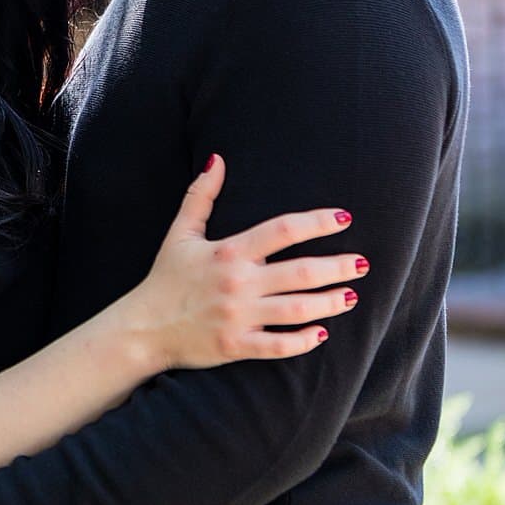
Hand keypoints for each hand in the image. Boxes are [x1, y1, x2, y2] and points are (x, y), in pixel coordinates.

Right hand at [122, 154, 371, 369]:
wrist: (142, 328)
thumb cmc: (165, 279)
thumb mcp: (180, 234)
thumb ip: (201, 196)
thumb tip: (217, 159)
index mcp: (227, 252)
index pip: (281, 230)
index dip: (316, 222)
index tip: (343, 217)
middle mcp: (237, 282)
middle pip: (300, 272)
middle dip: (337, 266)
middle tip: (362, 263)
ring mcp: (238, 316)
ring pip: (298, 309)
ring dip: (330, 302)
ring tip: (350, 295)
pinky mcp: (236, 346)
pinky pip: (280, 345)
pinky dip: (305, 340)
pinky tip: (322, 333)